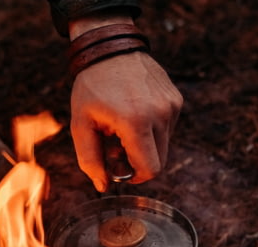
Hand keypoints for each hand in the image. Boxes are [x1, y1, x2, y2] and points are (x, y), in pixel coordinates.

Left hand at [69, 45, 182, 191]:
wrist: (110, 48)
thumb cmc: (91, 87)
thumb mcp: (80, 125)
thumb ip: (90, 160)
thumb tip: (103, 186)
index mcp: (135, 122)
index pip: (150, 169)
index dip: (136, 177)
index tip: (121, 171)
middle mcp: (160, 114)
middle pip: (159, 161)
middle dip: (138, 163)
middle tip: (116, 150)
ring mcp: (171, 105)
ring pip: (164, 146)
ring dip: (144, 145)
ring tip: (122, 128)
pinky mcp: (176, 99)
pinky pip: (167, 128)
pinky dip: (152, 129)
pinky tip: (134, 113)